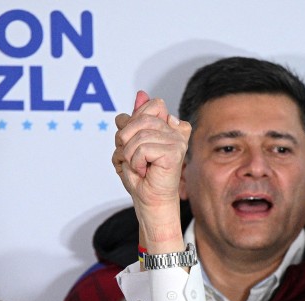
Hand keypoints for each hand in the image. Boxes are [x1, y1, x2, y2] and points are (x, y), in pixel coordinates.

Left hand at [112, 90, 191, 248]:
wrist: (149, 201)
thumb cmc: (141, 177)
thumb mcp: (130, 142)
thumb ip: (135, 119)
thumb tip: (141, 94)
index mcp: (170, 127)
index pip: (153, 105)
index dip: (135, 122)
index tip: (135, 143)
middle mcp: (178, 132)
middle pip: (142, 118)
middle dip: (126, 138)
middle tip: (132, 157)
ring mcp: (178, 142)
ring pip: (139, 135)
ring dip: (130, 154)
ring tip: (138, 166)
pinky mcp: (174, 153)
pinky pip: (142, 148)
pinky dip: (135, 162)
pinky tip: (144, 171)